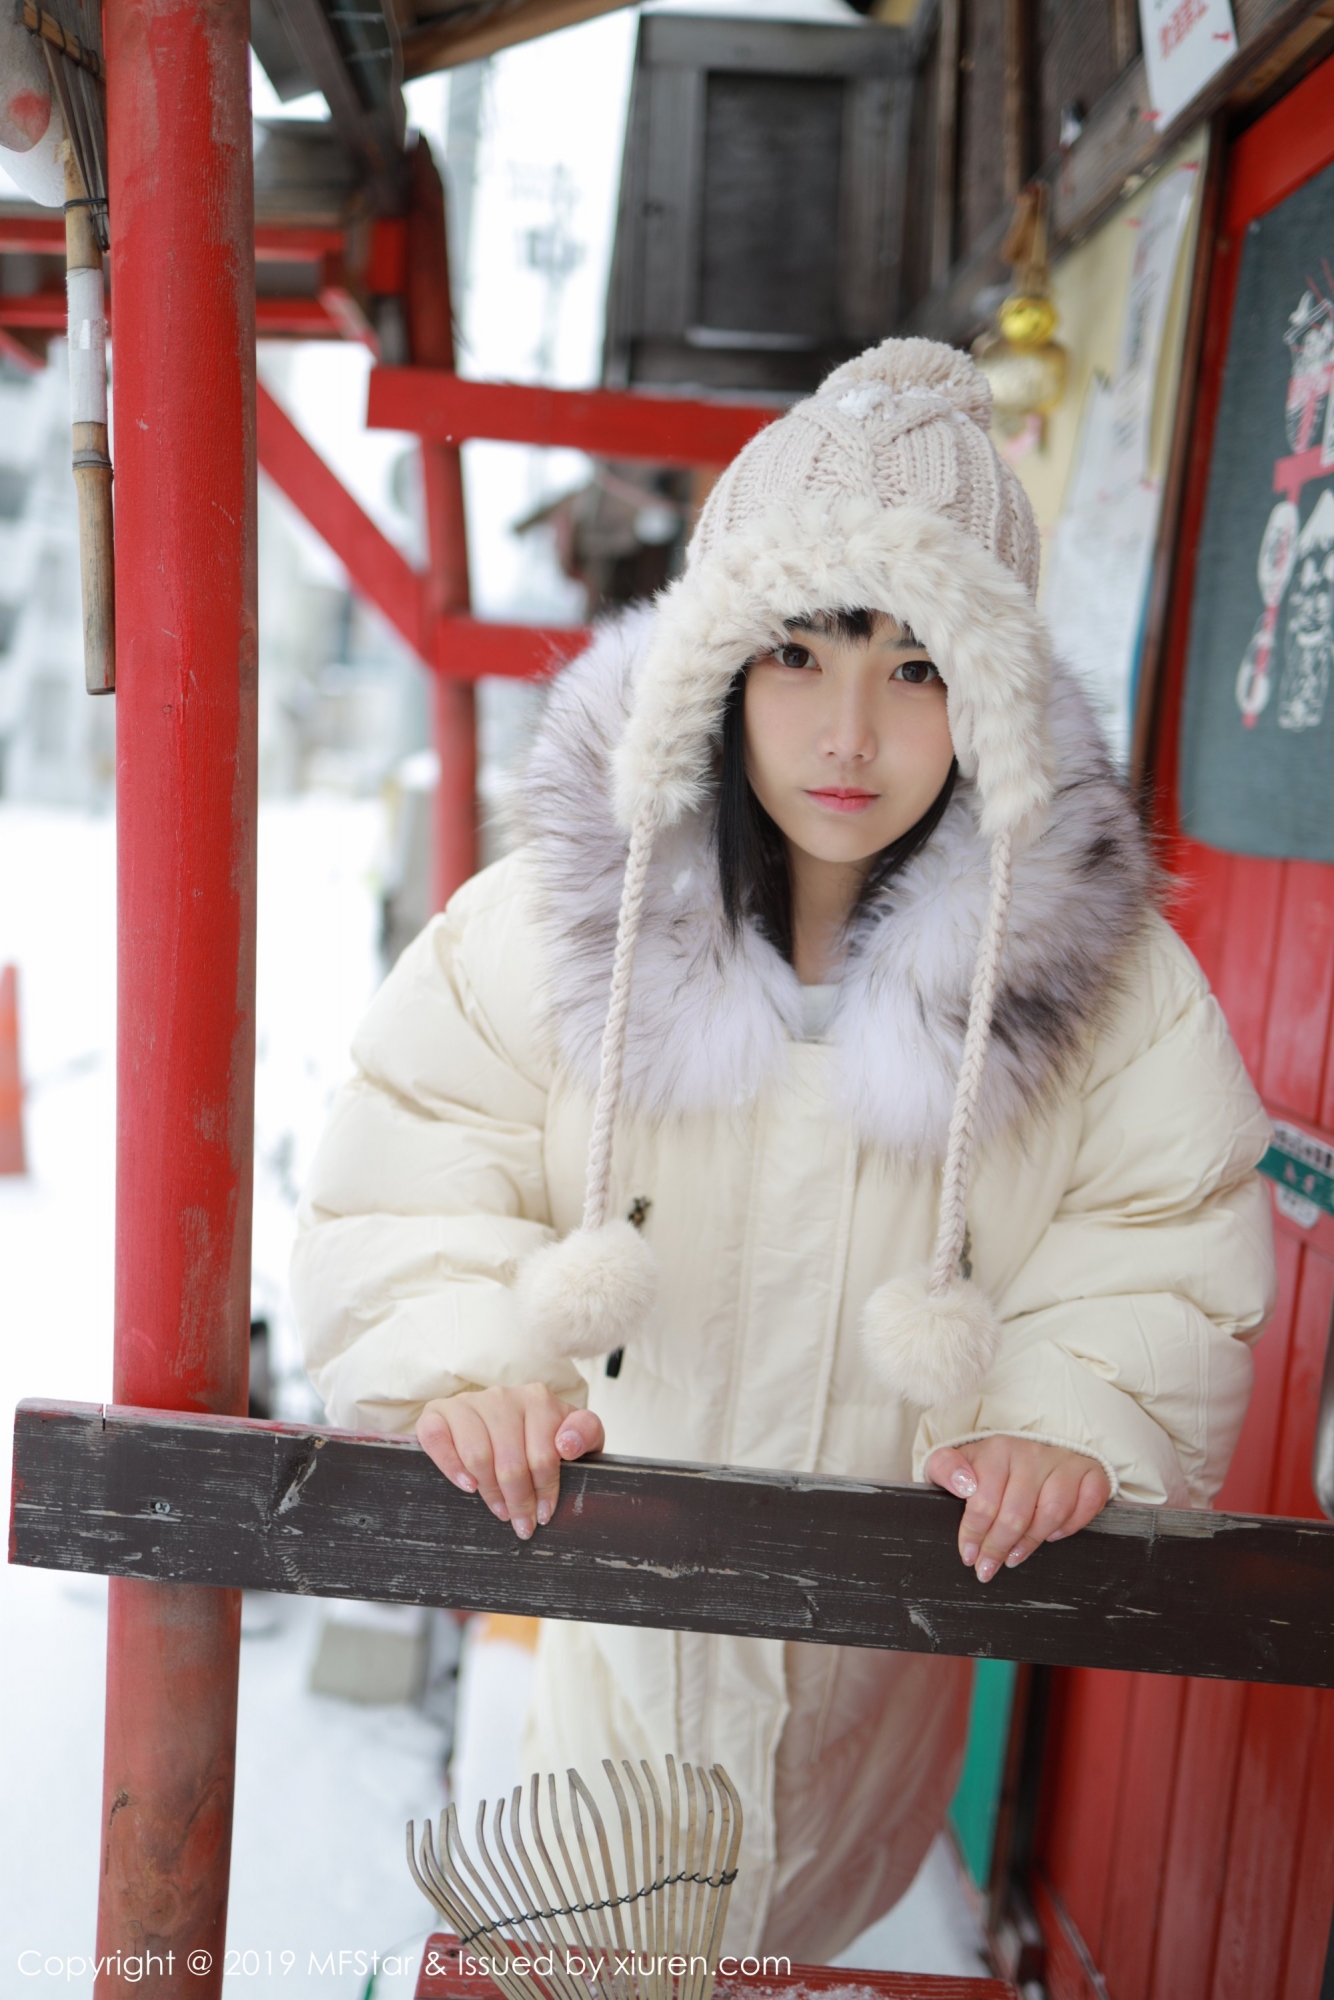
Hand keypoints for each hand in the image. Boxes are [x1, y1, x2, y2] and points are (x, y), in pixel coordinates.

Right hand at [416, 1384, 603, 1541]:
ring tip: (500, 1510)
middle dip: (518, 1500)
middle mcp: (502, 1396)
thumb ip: (586, 1432)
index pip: (543, 1455)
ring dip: (490, 1492)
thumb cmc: (541, 1436)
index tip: (544, 1514)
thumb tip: (566, 1445)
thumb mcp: (574, 1434)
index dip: (545, 1491)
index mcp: (538, 1399)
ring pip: (477, 1456)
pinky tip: (468, 1486)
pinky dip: (451, 1468)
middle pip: (510, 1462)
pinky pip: (437, 1440)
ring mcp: (467, 1402)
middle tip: (521, 1523)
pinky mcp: (437, 1412)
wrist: (506, 1422)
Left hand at [926, 1435, 1110, 1582]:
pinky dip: (1074, 1523)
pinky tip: (1054, 1535)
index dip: (974, 1534)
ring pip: (1053, 1511)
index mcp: (996, 1450)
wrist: (1019, 1453)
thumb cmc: (985, 1467)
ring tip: (1014, 1556)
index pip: (984, 1500)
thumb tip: (962, 1484)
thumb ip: (944, 1468)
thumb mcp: (953, 1463)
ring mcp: (1061, 1461)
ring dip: (1032, 1541)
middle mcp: (1030, 1452)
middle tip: (987, 1568)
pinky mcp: (1087, 1470)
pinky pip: (1090, 1500)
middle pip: (1017, 1513)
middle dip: (998, 1548)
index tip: (968, 1555)